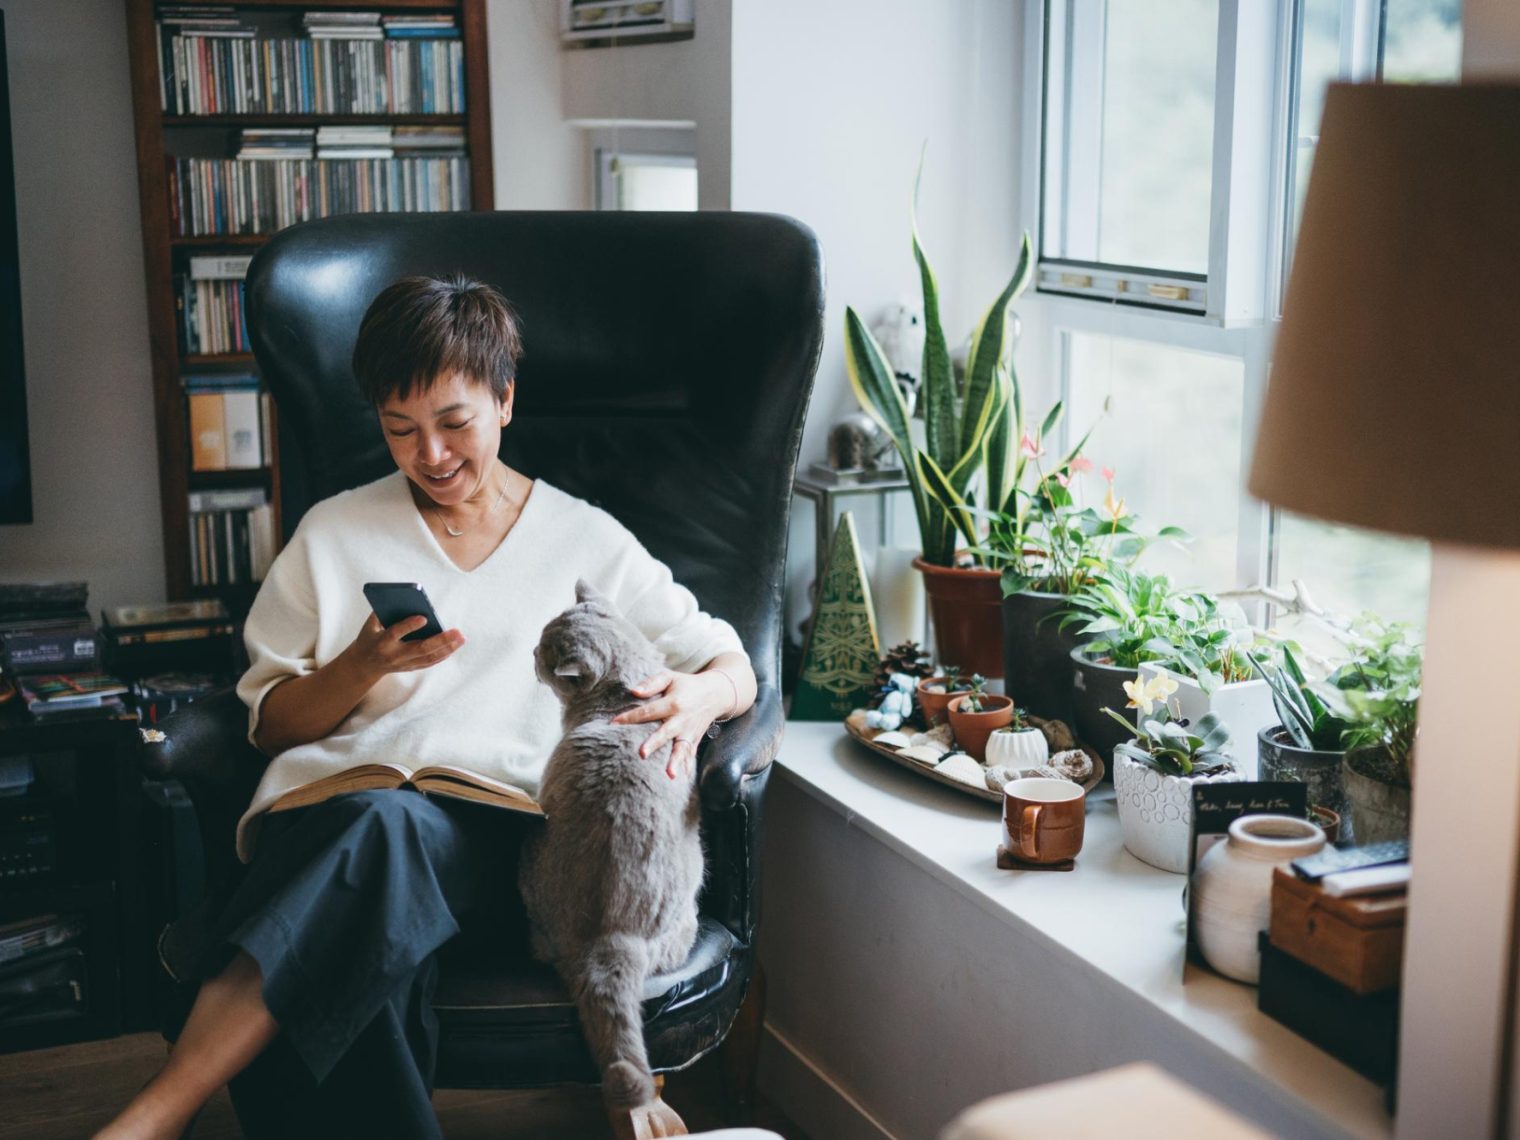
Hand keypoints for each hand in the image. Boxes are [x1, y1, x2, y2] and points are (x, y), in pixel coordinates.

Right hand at [343, 614, 464, 682]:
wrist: (363, 665)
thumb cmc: (369, 637)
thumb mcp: (370, 624)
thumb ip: (384, 611)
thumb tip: (406, 598)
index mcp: (381, 642)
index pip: (395, 633)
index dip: (409, 626)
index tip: (424, 617)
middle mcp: (394, 655)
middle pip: (420, 648)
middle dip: (440, 640)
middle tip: (457, 631)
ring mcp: (403, 664)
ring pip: (429, 657)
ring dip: (447, 648)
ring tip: (461, 638)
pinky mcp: (410, 668)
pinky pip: (430, 662)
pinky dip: (443, 654)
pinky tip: (454, 646)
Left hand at [611, 669, 729, 779]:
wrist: (715, 694)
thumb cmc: (686, 685)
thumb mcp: (670, 677)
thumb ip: (652, 683)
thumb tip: (634, 692)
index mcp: (673, 703)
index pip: (648, 711)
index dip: (631, 717)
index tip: (614, 723)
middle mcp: (682, 719)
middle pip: (666, 733)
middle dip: (654, 743)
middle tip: (642, 754)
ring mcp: (689, 732)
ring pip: (681, 748)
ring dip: (676, 761)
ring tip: (670, 775)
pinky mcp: (694, 740)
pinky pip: (690, 755)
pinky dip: (687, 766)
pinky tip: (681, 779)